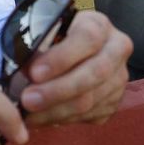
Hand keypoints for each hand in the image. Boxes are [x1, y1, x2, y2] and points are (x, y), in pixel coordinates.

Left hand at [17, 10, 131, 126]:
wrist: (72, 53)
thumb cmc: (53, 39)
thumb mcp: (45, 32)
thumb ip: (37, 47)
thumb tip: (24, 71)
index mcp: (99, 25)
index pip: (87, 39)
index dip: (61, 58)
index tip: (34, 73)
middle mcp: (116, 50)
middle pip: (95, 73)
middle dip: (57, 90)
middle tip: (28, 100)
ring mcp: (119, 78)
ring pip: (90, 100)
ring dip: (55, 110)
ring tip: (28, 114)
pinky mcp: (114, 102)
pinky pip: (89, 115)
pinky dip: (62, 119)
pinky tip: (42, 117)